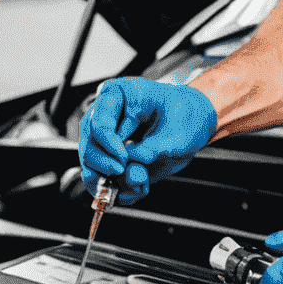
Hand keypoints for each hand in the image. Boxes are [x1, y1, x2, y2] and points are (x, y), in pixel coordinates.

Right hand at [78, 77, 217, 203]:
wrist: (193, 125)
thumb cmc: (185, 116)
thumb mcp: (176, 131)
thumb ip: (152, 149)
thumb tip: (131, 168)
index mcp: (118, 94)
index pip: (99, 122)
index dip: (109, 144)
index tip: (124, 160)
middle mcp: (106, 115)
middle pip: (89, 145)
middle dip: (107, 166)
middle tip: (130, 174)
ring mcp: (105, 138)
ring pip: (91, 165)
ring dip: (113, 182)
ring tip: (140, 183)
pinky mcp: (110, 157)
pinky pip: (102, 178)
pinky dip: (118, 189)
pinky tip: (137, 189)